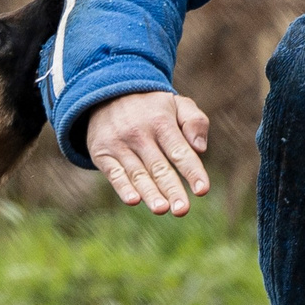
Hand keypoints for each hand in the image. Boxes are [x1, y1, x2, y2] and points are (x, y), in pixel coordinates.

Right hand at [85, 90, 211, 215]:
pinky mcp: (101, 153)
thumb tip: (201, 149)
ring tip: (162, 209)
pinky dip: (122, 187)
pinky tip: (133, 200)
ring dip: (149, 193)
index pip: (179, 151)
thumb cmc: (151, 107)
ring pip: (137, 173)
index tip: (202, 190)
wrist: (106, 93)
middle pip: (159, 167)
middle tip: (182, 210)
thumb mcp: (176, 104)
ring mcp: (119, 144)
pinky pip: (113, 173)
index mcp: (162, 122)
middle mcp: (140, 133)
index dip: (192, 171)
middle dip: (171, 189)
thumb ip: (195, 122)